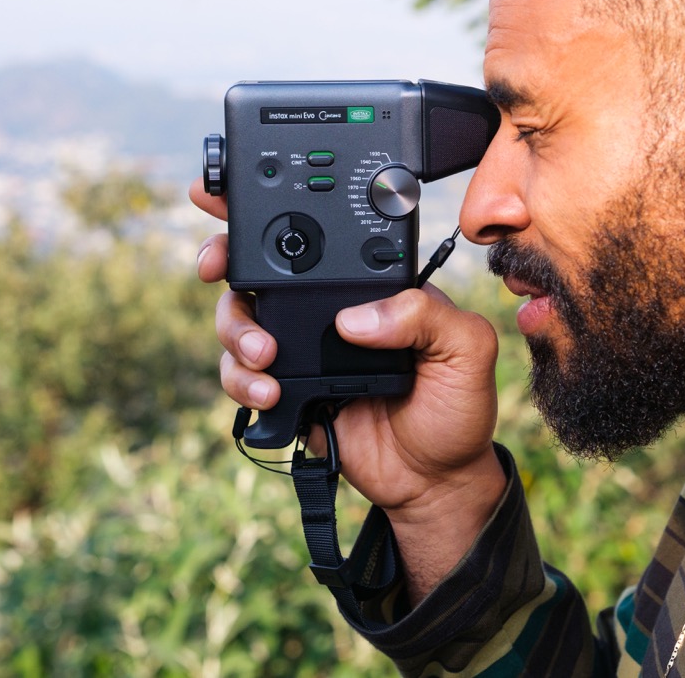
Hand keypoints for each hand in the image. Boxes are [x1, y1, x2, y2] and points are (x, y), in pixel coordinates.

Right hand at [189, 178, 505, 599]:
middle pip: (261, 270)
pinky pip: (242, 375)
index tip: (241, 203)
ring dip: (235, 330)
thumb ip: (425, 317)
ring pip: (241, 319)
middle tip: (216, 266)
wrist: (436, 481)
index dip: (280, 213)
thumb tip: (356, 316)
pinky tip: (268, 392)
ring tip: (265, 357)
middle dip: (224, 257)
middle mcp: (331, 310)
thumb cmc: (458, 408)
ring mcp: (303, 349)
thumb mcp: (467, 350)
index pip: (325, 239)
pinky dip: (241, 380)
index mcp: (372, 287)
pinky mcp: (288, 391)